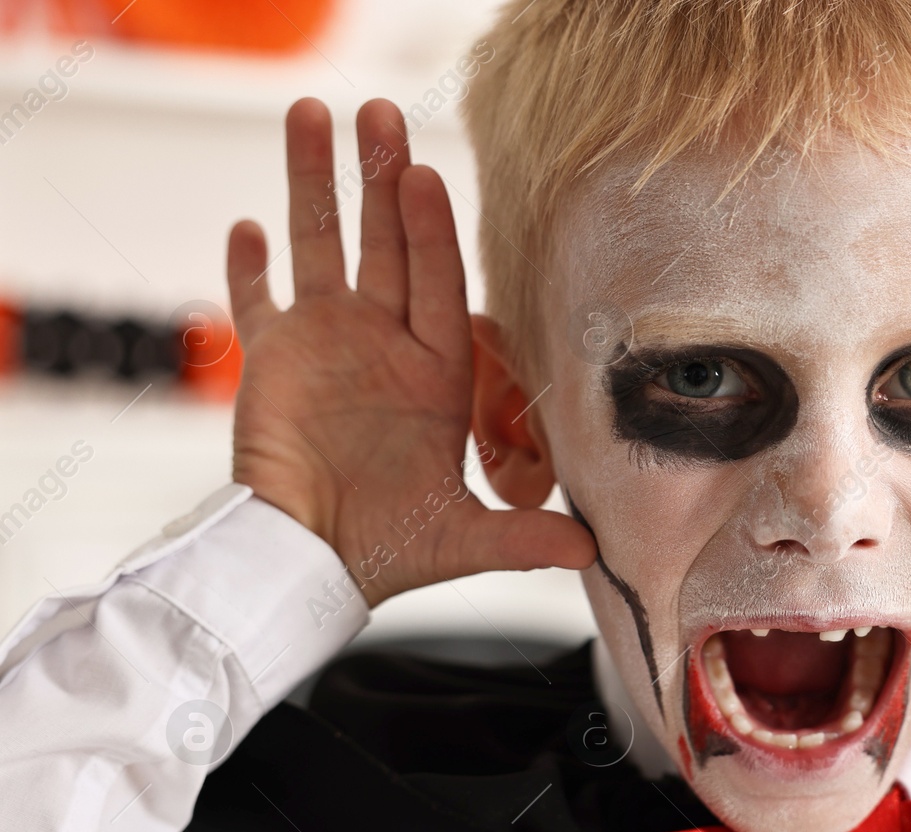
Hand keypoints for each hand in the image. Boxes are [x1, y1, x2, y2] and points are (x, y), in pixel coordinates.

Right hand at [227, 98, 593, 605]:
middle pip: (386, 246)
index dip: (432, 230)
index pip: (438, 283)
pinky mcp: (272, 361)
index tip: (424, 176)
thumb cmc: (386, 551)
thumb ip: (523, 539)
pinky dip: (248, 268)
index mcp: (435, 374)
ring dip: (316, 186)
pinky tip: (249, 227)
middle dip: (382, 181)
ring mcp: (325, 346)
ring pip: (320, 248)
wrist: (309, 565)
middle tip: (381, 115)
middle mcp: (385, 347)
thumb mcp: (463, 540)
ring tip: (312, 116)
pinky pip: (257, 302)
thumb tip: (590, 552)